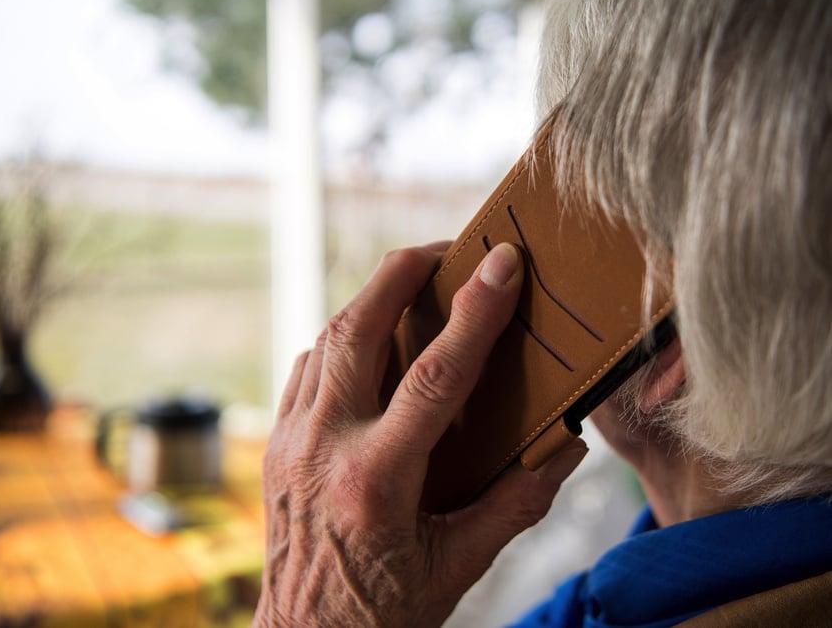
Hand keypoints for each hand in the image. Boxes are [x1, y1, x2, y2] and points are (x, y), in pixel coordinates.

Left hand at [253, 243, 587, 626]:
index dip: (476, 312)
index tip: (503, 263)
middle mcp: (324, 448)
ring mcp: (290, 443)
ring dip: (367, 302)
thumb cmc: (381, 613)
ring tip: (410, 284)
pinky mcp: (275, 445)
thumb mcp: (459, 568)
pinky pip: (305, 370)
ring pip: (324, 342)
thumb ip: (515, 503)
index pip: (436, 375)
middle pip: (356, 330)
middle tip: (444, 249)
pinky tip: (367, 341)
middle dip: (400, 273)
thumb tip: (564, 446)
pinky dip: (338, 342)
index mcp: (377, 480)